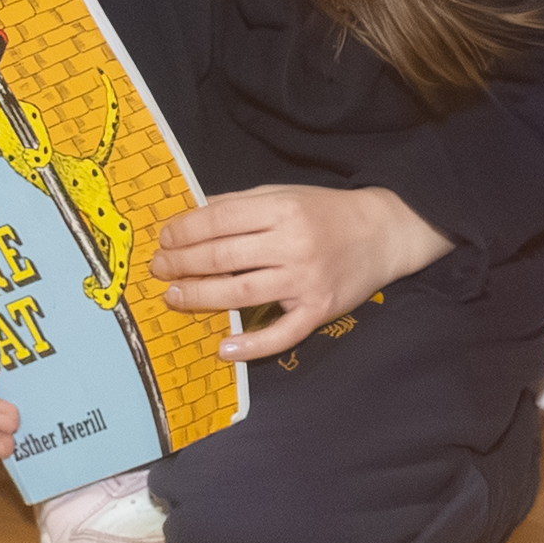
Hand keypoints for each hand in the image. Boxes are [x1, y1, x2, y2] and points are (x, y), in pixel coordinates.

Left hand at [150, 184, 452, 361]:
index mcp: (283, 209)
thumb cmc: (327, 212)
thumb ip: (239, 204)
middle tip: (159, 269)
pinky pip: (282, 334)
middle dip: (181, 263)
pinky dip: (251, 345)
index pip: (219, 220)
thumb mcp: (285, 194)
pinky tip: (224, 348)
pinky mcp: (319, 309)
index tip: (164, 239)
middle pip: (222, 257)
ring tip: (174, 296)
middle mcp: (294, 243)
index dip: (184, 230)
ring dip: (199, 296)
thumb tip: (189, 217)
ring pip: (240, 293)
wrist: (384, 233)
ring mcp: (307, 279)